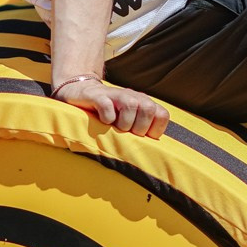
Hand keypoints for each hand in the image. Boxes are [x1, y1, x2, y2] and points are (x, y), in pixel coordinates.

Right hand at [53, 76, 169, 137]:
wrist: (83, 92)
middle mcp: (134, 96)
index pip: (162, 115)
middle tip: (126, 131)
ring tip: (114, 126)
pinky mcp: (98, 96)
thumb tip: (151, 154)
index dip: (154, 130)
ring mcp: (116, 95)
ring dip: (123, 123)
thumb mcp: (129, 121)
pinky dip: (106, 117)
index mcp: (144, 103)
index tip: (141, 136)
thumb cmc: (110, 114)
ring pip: (131, 106)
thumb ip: (141, 130)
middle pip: (148, 109)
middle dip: (138, 127)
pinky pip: (107, 107)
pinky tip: (102, 120)